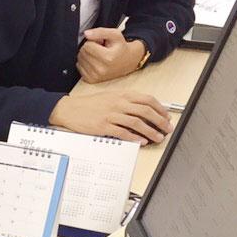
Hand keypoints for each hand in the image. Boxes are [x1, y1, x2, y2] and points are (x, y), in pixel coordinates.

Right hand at [49, 90, 172, 144]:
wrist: (69, 109)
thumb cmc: (88, 105)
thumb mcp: (110, 96)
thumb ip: (125, 101)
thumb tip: (141, 109)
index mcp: (122, 95)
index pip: (147, 100)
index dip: (160, 109)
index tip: (166, 116)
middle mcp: (119, 103)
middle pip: (146, 111)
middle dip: (160, 121)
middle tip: (167, 128)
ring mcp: (112, 115)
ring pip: (137, 123)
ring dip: (150, 131)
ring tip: (157, 137)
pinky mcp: (104, 126)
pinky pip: (123, 132)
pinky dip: (134, 137)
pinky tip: (140, 141)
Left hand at [77, 28, 145, 82]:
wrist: (127, 62)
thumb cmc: (120, 47)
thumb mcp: (115, 35)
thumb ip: (100, 32)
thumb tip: (86, 34)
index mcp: (107, 58)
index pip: (87, 46)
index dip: (93, 41)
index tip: (101, 42)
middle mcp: (101, 69)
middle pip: (82, 53)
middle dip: (89, 48)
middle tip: (100, 48)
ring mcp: (95, 76)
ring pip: (79, 60)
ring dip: (87, 55)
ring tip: (98, 55)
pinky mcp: (91, 80)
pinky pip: (79, 67)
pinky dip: (85, 63)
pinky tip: (94, 61)